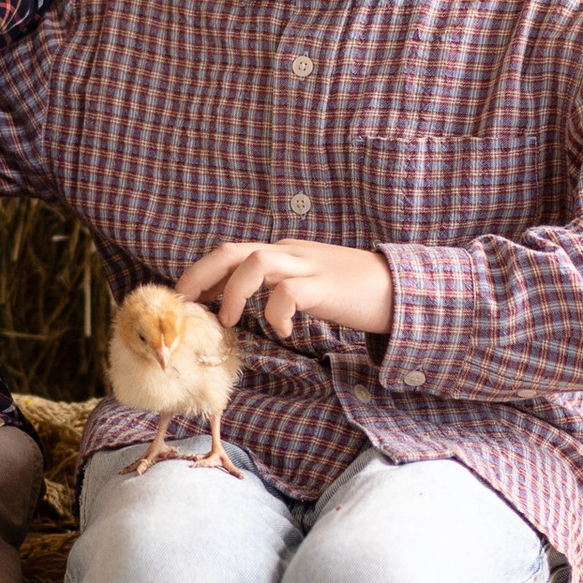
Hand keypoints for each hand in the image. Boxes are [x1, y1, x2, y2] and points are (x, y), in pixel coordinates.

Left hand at [176, 239, 394, 340]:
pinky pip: (290, 294)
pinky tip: (283, 331)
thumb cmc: (351, 291)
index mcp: (282, 253)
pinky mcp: (325, 286)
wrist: (399, 288)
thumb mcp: (307, 283)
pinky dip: (277, 313)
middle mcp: (289, 253)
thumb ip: (277, 287)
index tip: (183, 298)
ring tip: (231, 322)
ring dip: (234, 293)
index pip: (231, 253)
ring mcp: (307, 267)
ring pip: (256, 263)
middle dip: (201, 276)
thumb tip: (240, 307)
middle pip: (232, 251)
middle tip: (185, 305)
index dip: (201, 273)